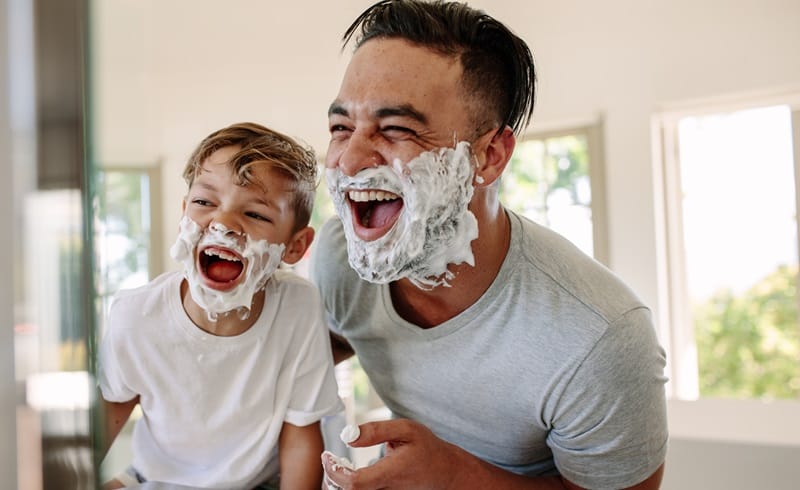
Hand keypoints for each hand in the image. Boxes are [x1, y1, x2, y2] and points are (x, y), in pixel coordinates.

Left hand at [321, 419, 464, 489]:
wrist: (445, 473)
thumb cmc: (427, 449)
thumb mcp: (406, 429)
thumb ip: (376, 431)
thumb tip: (348, 436)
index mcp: (390, 473)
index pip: (353, 483)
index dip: (334, 470)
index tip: (327, 455)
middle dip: (332, 476)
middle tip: (330, 458)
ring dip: (338, 482)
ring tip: (336, 464)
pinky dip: (348, 484)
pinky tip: (347, 471)